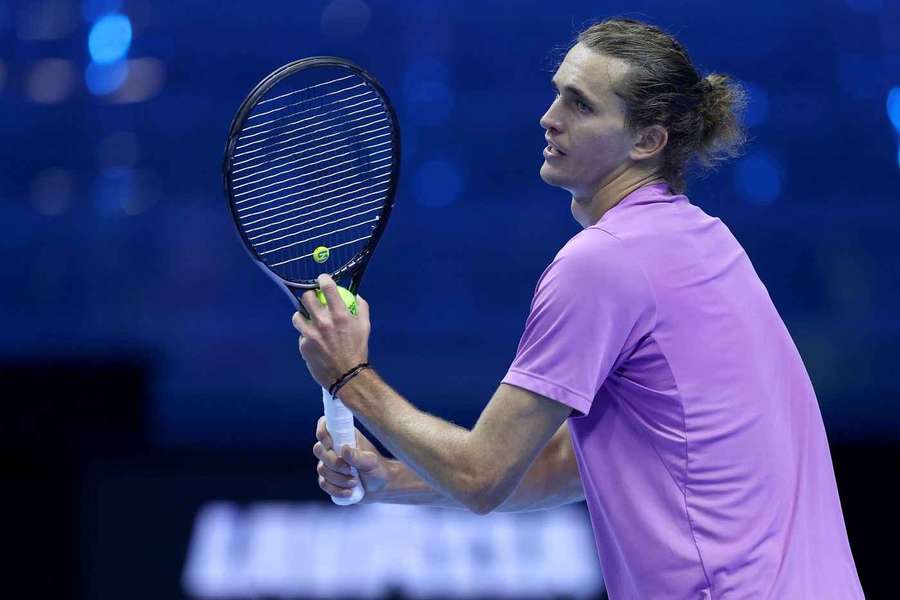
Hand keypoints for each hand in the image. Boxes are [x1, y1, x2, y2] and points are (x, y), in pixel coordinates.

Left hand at [292, 274, 370, 388]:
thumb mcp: (365, 326)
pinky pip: (301, 334)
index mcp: (340, 315)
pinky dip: (306, 335)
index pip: (327, 288)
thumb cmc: (358, 349)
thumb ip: (361, 307)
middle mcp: (324, 322)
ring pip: (297, 315)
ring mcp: (311, 334)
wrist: (347, 375)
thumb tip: (355, 294)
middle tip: (313, 300)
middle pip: (306, 298)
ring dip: (303, 316)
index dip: (323, 279)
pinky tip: (314, 340)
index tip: (322, 279)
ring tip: (309, 320)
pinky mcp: (303, 345)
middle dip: (309, 296)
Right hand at [313, 416, 390, 499]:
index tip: (330, 444)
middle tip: (350, 470)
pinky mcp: (328, 478)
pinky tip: (348, 492)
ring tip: (355, 482)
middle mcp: (333, 447)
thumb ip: (358, 456)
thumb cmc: (378, 468)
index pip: (324, 425)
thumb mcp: (371, 462)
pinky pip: (323, 483)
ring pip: (321, 469)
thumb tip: (344, 449)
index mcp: (344, 435)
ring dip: (338, 478)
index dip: (322, 432)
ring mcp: (329, 463)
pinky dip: (335, 489)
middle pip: (318, 449)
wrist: (380, 486)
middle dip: (333, 463)